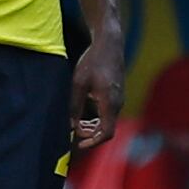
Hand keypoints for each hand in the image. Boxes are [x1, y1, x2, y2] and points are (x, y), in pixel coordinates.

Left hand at [71, 31, 123, 150]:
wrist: (109, 44)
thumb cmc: (93, 61)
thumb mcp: (78, 83)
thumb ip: (74, 106)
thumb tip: (70, 125)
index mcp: (110, 103)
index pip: (106, 132)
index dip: (93, 142)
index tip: (78, 145)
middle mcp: (118, 103)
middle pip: (107, 129)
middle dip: (90, 135)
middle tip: (72, 131)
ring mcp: (119, 99)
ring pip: (107, 122)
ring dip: (92, 127)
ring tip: (77, 123)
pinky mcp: (117, 95)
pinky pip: (108, 114)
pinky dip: (97, 119)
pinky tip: (84, 113)